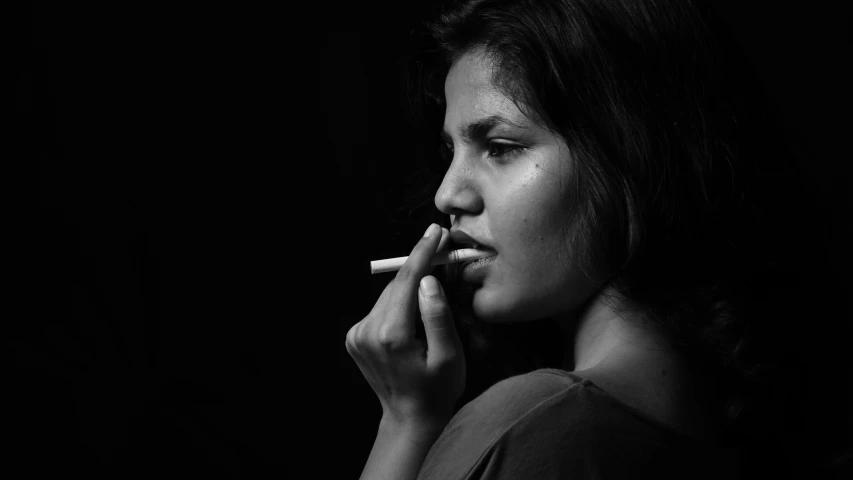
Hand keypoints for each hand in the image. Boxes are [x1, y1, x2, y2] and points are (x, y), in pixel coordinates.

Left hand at [346, 223, 464, 428]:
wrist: (410, 418)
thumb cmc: (437, 388)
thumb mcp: (450, 356)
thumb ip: (438, 316)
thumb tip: (428, 280)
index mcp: (392, 335)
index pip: (407, 282)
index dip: (422, 253)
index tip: (435, 231)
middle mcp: (368, 332)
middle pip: (397, 285)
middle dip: (419, 265)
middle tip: (441, 245)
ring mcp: (357, 335)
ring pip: (388, 295)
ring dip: (409, 285)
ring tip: (433, 282)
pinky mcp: (354, 337)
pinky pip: (381, 308)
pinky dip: (398, 302)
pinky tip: (414, 312)